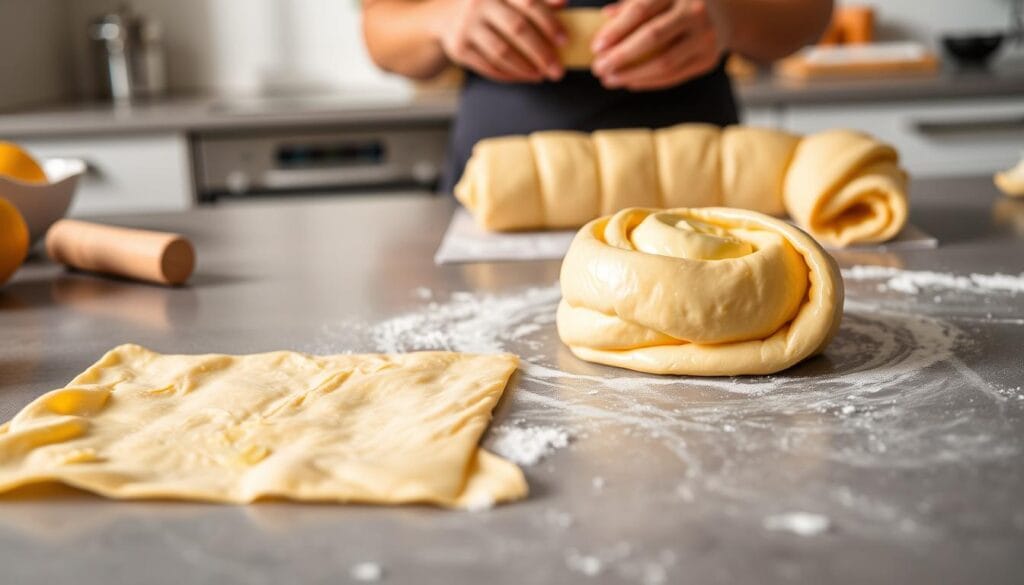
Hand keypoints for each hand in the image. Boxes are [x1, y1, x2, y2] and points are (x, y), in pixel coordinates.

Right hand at [436, 0, 567, 82]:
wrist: (443, 17)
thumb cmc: (488, 6)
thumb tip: (562, 3)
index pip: (528, 2)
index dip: (548, 22)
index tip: (564, 41)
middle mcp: (479, 2)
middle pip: (517, 29)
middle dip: (541, 52)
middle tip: (558, 71)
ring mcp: (466, 26)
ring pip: (502, 51)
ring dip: (526, 67)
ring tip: (542, 75)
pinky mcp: (458, 48)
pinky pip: (489, 66)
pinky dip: (510, 74)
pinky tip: (526, 77)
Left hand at [591, 0, 723, 90]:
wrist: (724, 15)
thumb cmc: (677, 3)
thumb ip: (631, 5)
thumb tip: (604, 19)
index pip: (641, 10)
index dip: (616, 30)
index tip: (596, 47)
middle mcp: (695, 10)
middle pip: (652, 37)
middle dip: (621, 56)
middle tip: (598, 68)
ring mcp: (705, 36)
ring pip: (664, 62)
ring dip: (632, 75)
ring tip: (610, 79)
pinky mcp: (708, 59)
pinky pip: (674, 76)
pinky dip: (649, 82)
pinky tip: (630, 83)